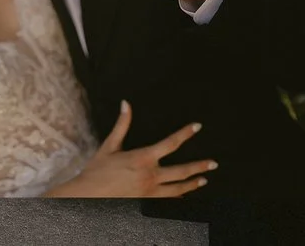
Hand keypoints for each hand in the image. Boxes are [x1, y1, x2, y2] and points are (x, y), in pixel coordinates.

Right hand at [50, 103, 210, 199]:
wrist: (91, 194)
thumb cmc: (98, 169)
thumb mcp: (109, 145)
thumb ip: (122, 124)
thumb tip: (126, 104)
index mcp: (143, 157)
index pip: (170, 143)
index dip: (185, 134)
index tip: (196, 127)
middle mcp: (151, 175)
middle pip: (182, 170)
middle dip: (200, 166)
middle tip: (213, 164)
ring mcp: (152, 190)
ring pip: (180, 187)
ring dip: (194, 183)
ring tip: (204, 180)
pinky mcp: (149, 201)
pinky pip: (170, 200)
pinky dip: (180, 196)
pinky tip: (186, 195)